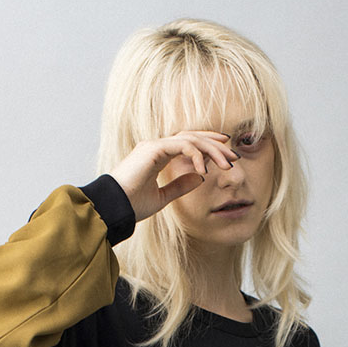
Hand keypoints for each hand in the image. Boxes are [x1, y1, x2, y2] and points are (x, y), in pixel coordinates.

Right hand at [109, 131, 238, 222]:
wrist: (114, 209)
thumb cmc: (131, 206)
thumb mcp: (162, 197)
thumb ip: (180, 185)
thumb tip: (200, 177)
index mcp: (157, 155)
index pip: (187, 143)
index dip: (207, 145)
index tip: (225, 154)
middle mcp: (156, 146)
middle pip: (192, 137)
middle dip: (215, 145)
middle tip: (234, 157)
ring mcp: (154, 145)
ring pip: (190, 139)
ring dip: (211, 150)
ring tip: (227, 164)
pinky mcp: (153, 149)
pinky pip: (182, 145)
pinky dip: (196, 154)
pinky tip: (205, 169)